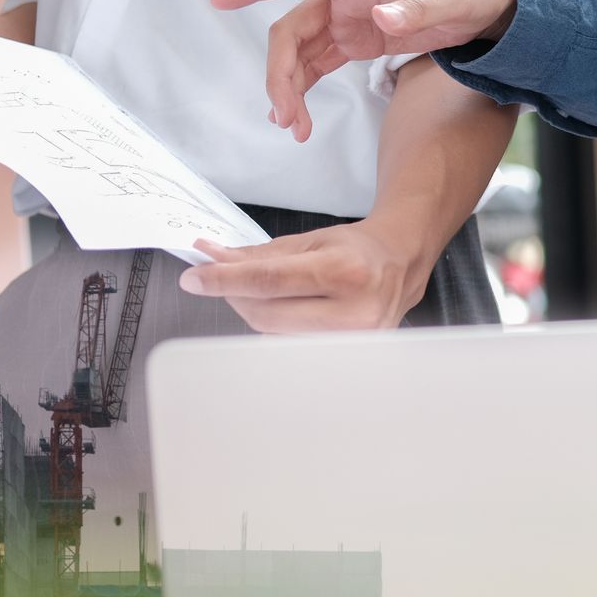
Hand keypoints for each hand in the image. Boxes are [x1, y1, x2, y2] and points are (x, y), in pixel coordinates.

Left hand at [178, 221, 435, 332]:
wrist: (401, 266)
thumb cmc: (357, 251)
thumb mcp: (309, 241)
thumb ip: (258, 254)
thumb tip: (213, 258)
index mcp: (344, 272)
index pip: (269, 282)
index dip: (225, 281)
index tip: (196, 278)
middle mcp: (353, 311)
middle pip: (266, 314)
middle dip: (235, 295)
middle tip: (221, 278)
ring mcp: (352, 340)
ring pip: (274, 334)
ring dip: (254, 311)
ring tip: (258, 291)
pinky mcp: (348, 356)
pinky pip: (291, 345)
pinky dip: (274, 327)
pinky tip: (279, 309)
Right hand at [211, 0, 516, 141]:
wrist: (482, 0)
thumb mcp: (450, 4)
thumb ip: (418, 11)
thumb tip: (382, 17)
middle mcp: (342, 0)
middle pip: (289, 33)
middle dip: (280, 77)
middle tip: (288, 122)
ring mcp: (345, 22)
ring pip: (299, 55)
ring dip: (290, 91)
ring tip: (295, 131)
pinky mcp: (354, 41)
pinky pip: (315, 65)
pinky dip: (302, 90)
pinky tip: (296, 119)